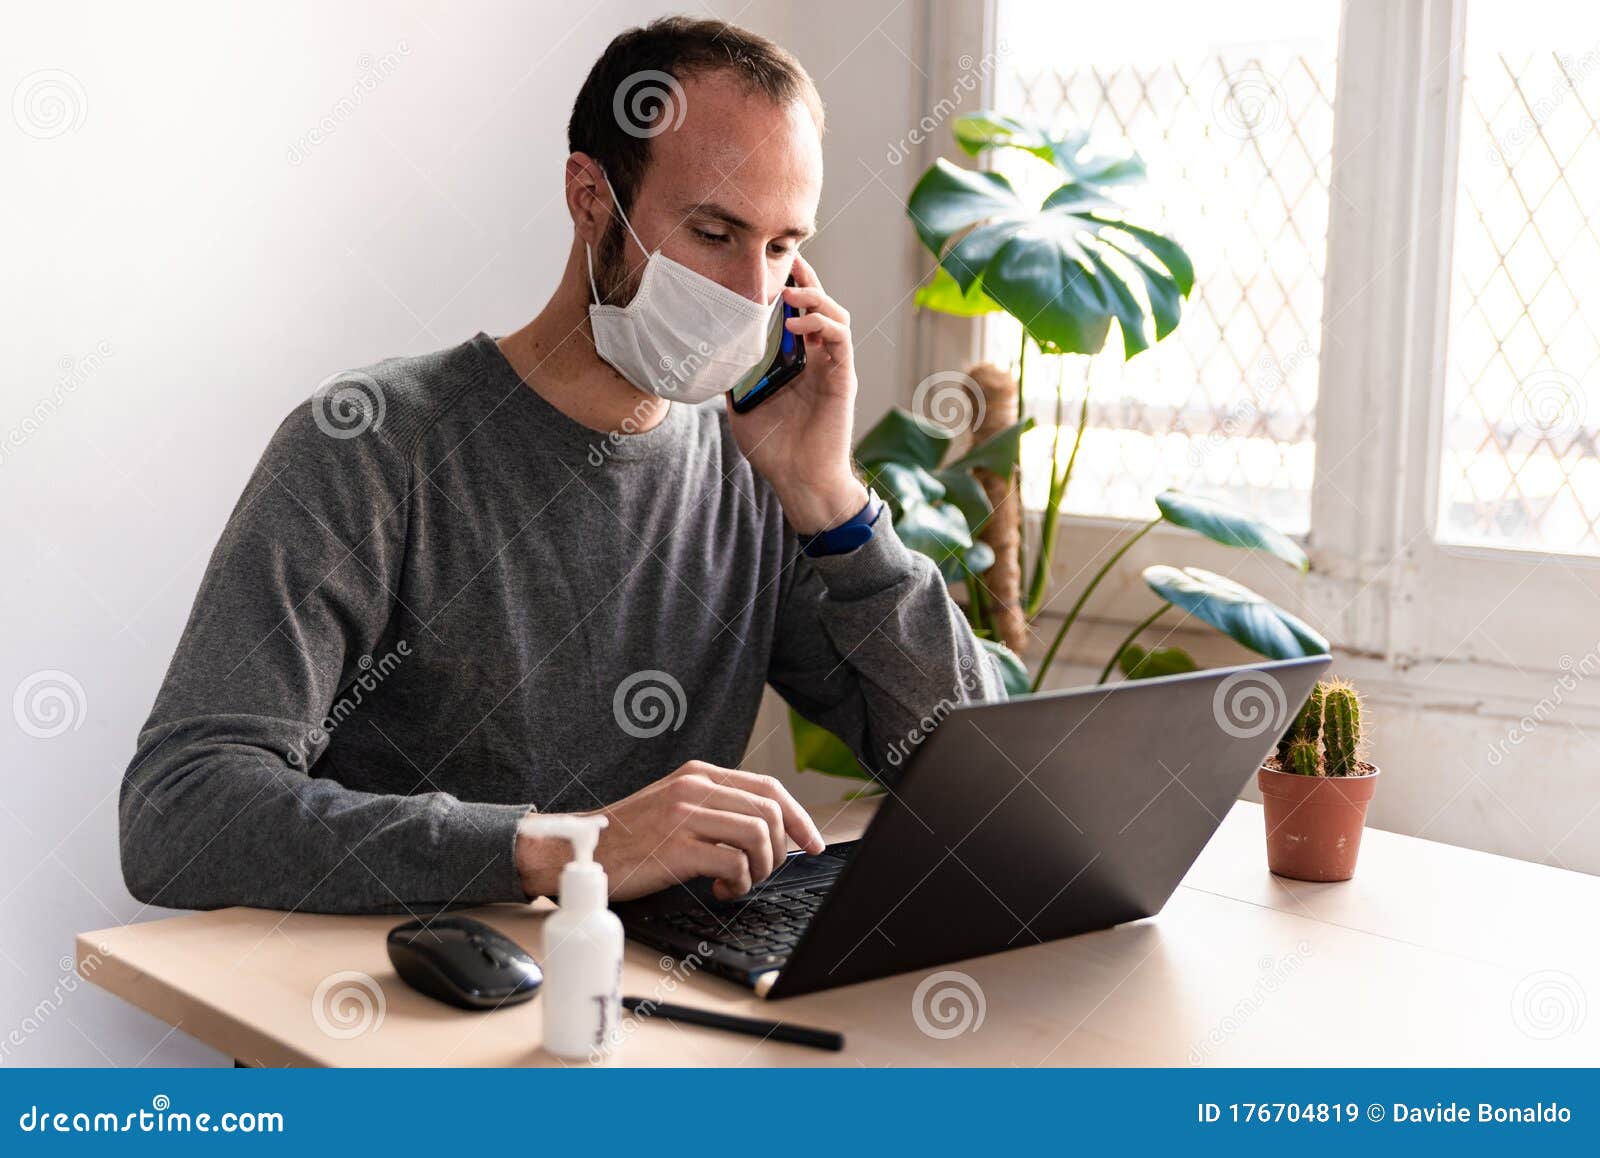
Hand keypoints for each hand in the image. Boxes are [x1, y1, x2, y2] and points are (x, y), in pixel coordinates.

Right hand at [514, 761, 825, 902]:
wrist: (581, 850)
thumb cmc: (630, 837)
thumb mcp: (674, 805)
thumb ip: (714, 808)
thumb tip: (768, 831)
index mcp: (699, 774)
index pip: (769, 786)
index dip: (800, 816)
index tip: (814, 842)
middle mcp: (695, 787)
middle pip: (771, 810)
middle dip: (782, 849)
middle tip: (765, 872)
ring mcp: (685, 815)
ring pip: (759, 834)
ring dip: (761, 868)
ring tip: (739, 883)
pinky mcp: (676, 847)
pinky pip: (734, 863)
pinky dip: (738, 884)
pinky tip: (720, 892)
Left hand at [726, 253, 868, 533]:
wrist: (799, 480)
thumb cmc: (774, 449)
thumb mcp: (742, 406)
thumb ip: (734, 379)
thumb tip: (711, 355)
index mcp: (797, 362)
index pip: (796, 315)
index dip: (788, 289)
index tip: (769, 268)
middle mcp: (818, 359)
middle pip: (819, 307)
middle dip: (806, 280)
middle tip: (786, 261)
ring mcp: (833, 367)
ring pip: (834, 316)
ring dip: (814, 298)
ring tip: (788, 293)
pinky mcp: (843, 379)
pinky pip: (839, 340)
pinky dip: (820, 325)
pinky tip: (796, 324)